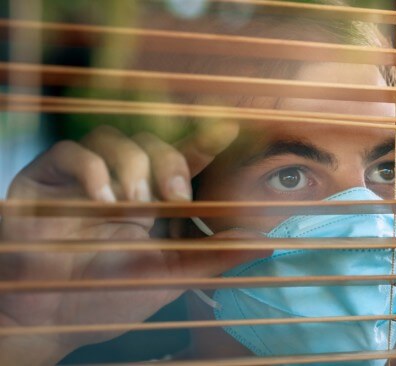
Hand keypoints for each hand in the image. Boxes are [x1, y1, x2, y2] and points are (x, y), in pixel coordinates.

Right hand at [0, 123, 268, 363]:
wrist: (52, 316)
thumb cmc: (110, 296)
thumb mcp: (170, 276)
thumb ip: (212, 256)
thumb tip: (262, 241)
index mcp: (152, 200)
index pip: (180, 160)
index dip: (203, 141)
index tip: (227, 128)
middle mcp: (120, 181)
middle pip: (149, 141)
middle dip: (167, 160)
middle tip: (173, 195)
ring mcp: (83, 178)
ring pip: (112, 137)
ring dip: (131, 164)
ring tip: (131, 202)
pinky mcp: (46, 180)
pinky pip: (70, 151)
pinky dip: (91, 168)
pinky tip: (100, 197)